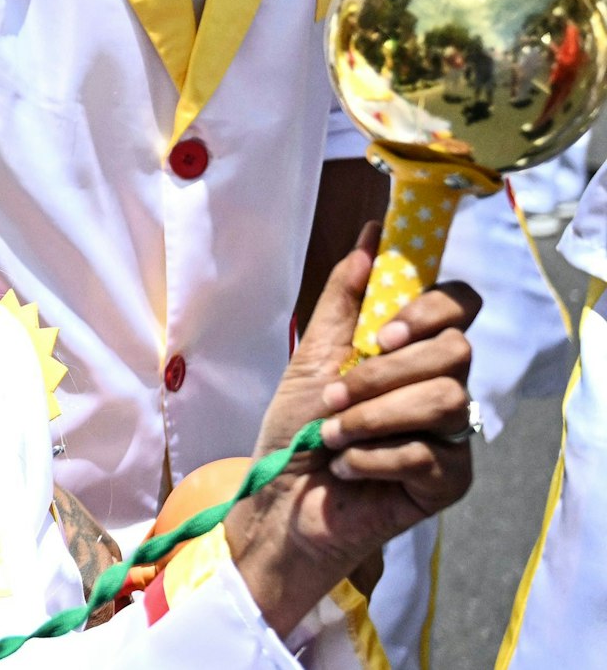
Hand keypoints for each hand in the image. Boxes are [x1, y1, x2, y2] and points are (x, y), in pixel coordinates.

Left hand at [225, 224, 477, 634]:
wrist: (277, 500)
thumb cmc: (294, 429)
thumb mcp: (311, 354)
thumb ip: (343, 297)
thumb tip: (369, 236)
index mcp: (412, 351)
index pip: (459, 307)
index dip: (432, 308)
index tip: (381, 333)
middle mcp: (440, 386)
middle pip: (456, 352)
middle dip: (382, 374)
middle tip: (333, 399)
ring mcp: (450, 435)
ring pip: (447, 400)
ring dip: (373, 416)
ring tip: (332, 435)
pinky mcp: (449, 482)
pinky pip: (430, 454)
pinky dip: (373, 457)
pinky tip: (347, 467)